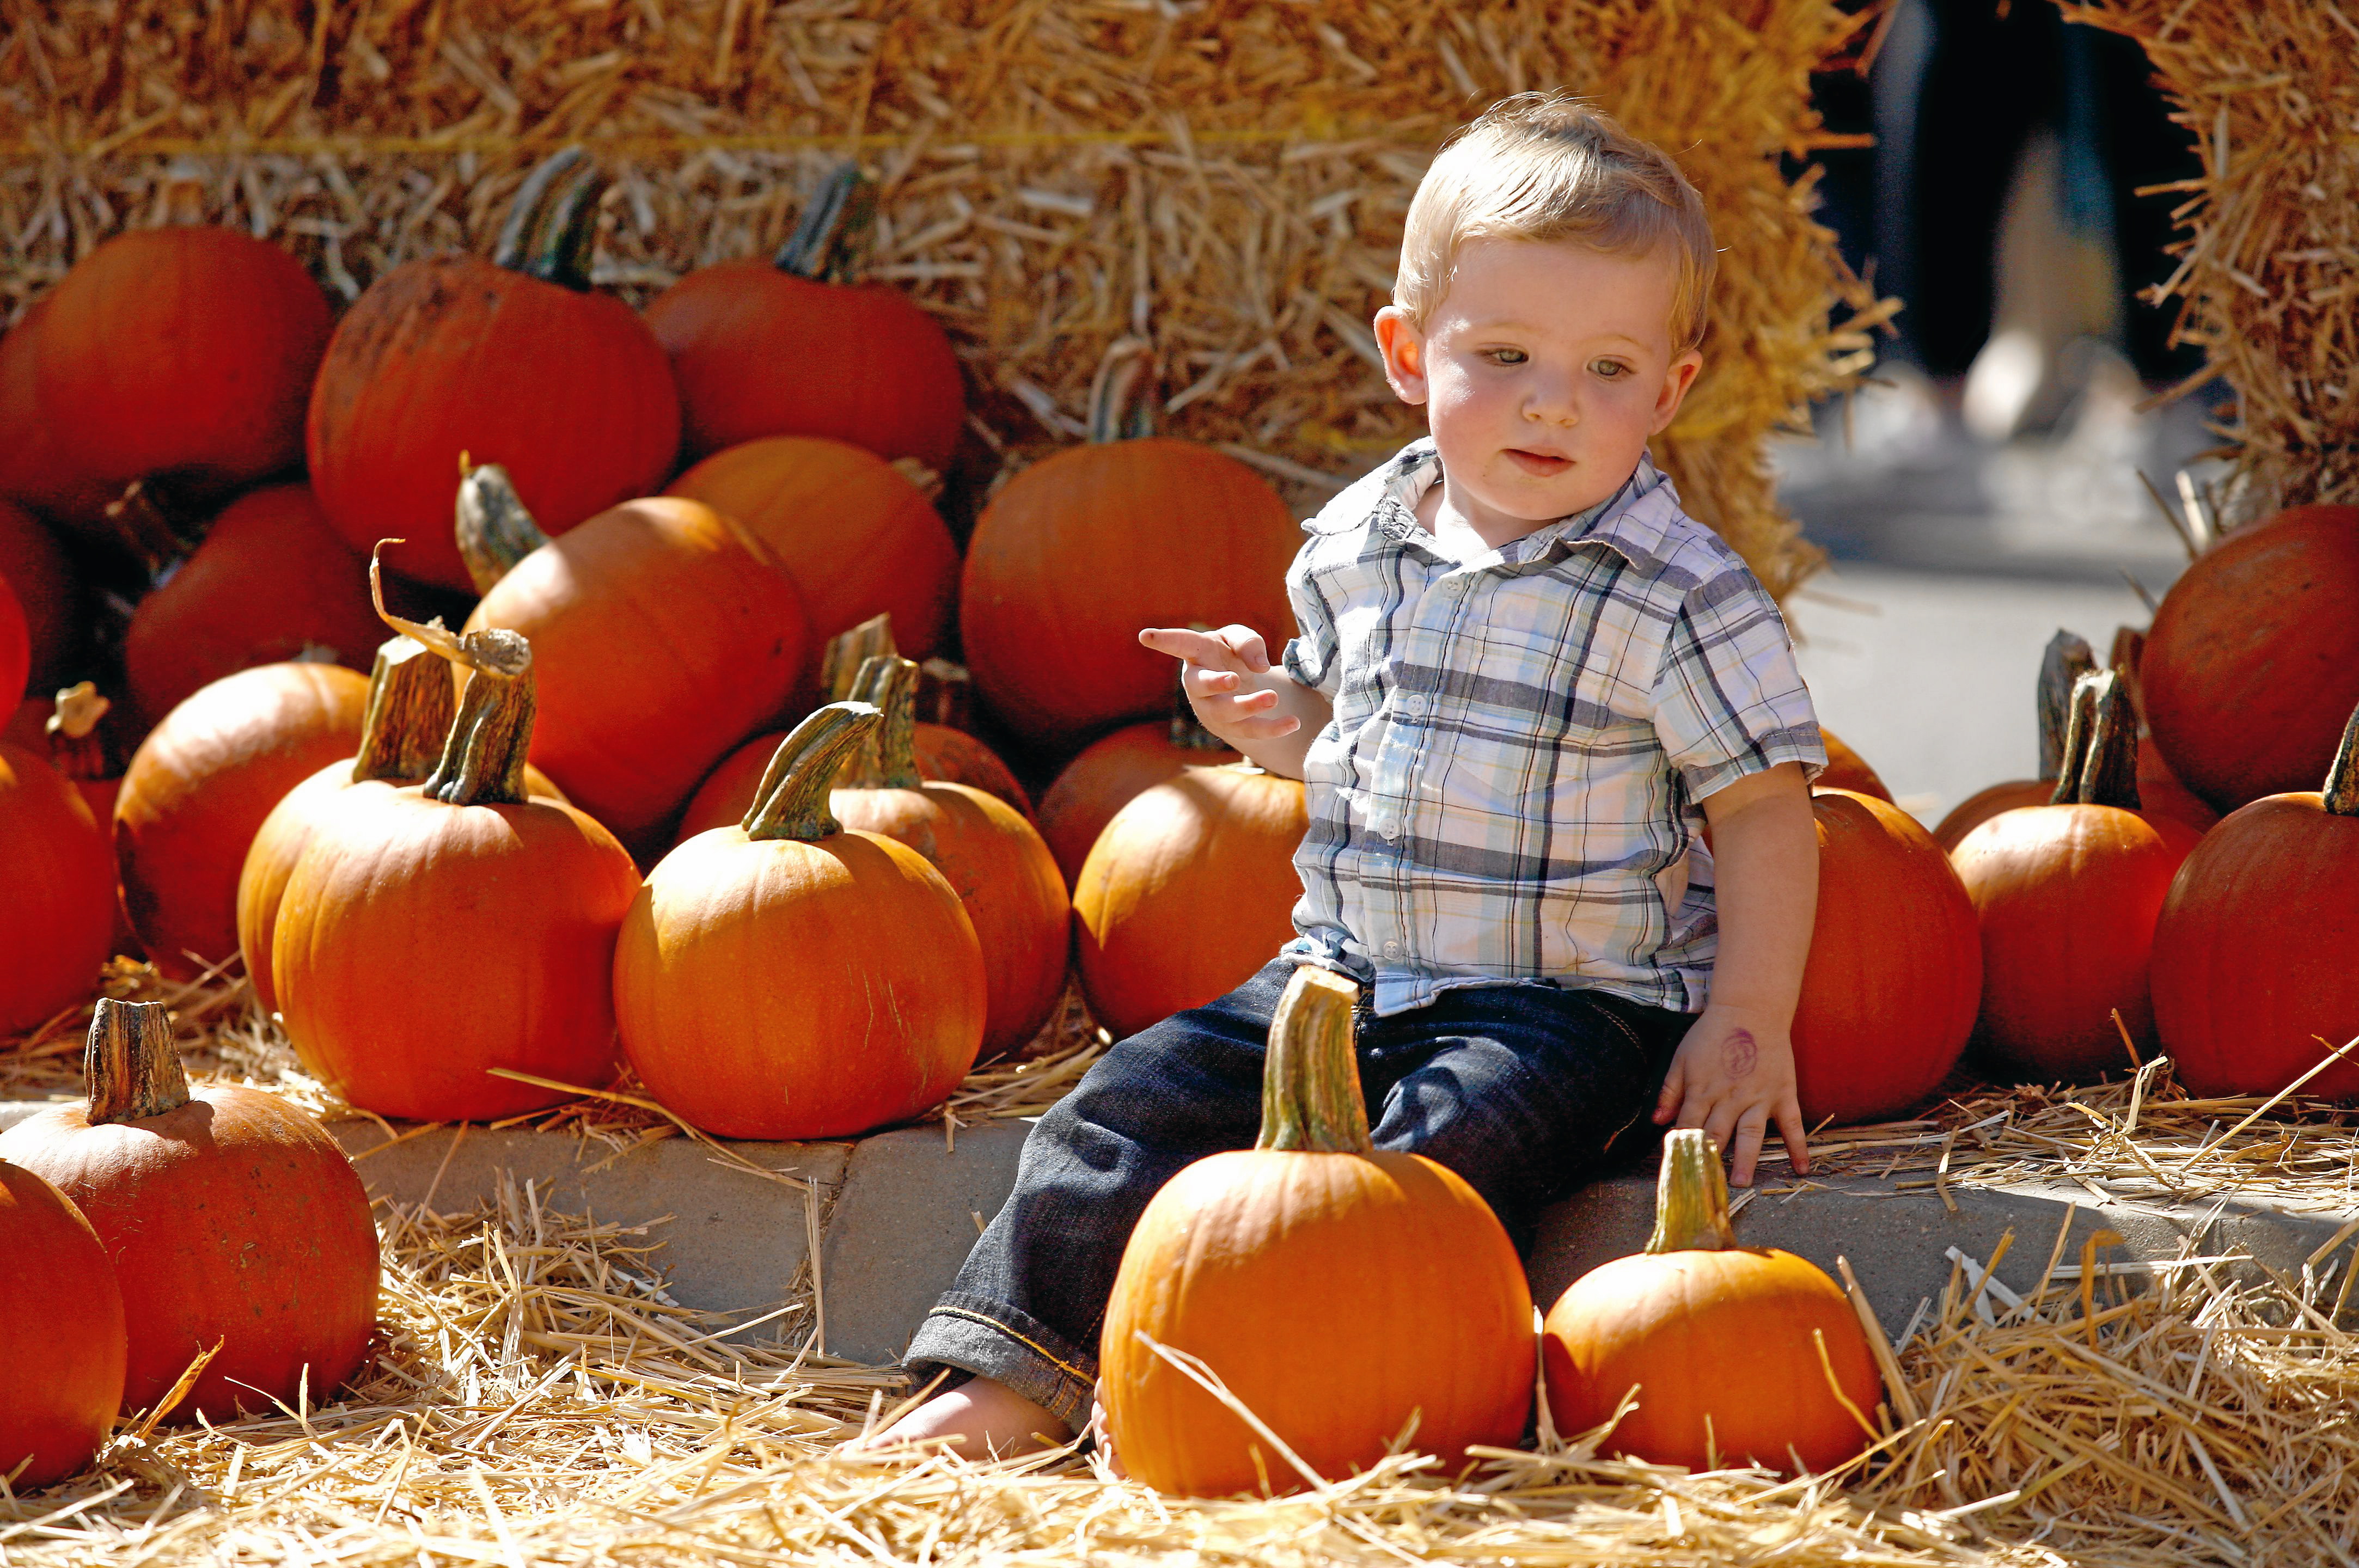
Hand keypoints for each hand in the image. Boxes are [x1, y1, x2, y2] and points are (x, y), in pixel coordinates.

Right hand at [1137, 625, 1301, 743]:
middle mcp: (1198, 684)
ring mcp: (1212, 708)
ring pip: (1226, 712)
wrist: (1237, 685)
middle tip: (1234, 680)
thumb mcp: (1239, 638)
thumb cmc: (1231, 655)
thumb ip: (1248, 642)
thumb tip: (1259, 667)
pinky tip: (1293, 723)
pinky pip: (1250, 731)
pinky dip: (1273, 728)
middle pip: (1201, 686)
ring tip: (1273, 698)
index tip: (1145, 635)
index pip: (1180, 644)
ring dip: (1249, 707)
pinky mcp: (1231, 728)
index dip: (1164, 640)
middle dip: (1215, 684)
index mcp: (1197, 654)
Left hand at [1652, 1006, 1808, 1186]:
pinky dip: (1798, 1146)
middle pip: (1716, 1134)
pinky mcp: (1783, 1094)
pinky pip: (1792, 1124)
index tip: (1678, 1170)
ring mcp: (1758, 1097)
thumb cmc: (1711, 1034)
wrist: (1750, 1010)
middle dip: (1709, 1161)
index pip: (1688, 1125)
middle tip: (1705, 1188)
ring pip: (1750, 1134)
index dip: (1681, 1148)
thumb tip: (1655, 1121)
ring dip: (1745, 1160)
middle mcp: (1729, 1097)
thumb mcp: (1681, 1057)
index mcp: (1702, 1089)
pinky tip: (1801, 1168)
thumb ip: (1669, 1090)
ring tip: (1739, 1184)